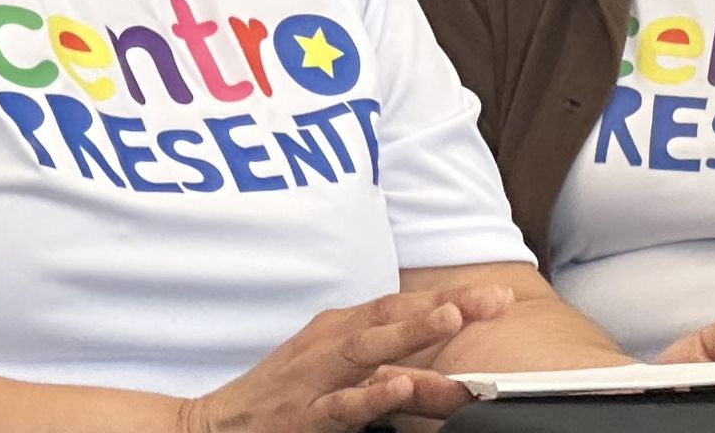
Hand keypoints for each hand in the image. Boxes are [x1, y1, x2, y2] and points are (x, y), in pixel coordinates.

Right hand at [179, 285, 514, 432]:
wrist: (218, 424)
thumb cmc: (282, 396)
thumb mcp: (335, 374)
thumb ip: (386, 373)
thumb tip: (443, 378)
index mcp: (338, 331)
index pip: (399, 306)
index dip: (447, 298)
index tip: (496, 295)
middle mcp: (330, 345)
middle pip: (391, 318)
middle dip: (444, 307)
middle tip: (493, 299)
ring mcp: (318, 377)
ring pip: (369, 350)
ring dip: (410, 332)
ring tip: (451, 319)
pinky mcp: (306, 413)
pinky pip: (343, 403)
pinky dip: (371, 392)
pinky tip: (399, 384)